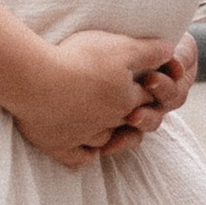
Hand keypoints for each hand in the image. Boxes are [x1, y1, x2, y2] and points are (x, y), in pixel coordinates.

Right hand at [14, 27, 183, 167]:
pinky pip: (77, 158)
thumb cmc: (79, 60)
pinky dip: (82, 154)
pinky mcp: (59, 145)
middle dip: (130, 113)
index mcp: (125, 99)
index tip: (145, 82)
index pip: (146, 97)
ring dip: (107, 134)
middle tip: (125, 102)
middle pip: (126, 121)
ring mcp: (83, 136)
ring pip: (104, 140)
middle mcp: (108, 122)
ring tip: (103, 123)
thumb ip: (149, 51)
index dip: (147, 89)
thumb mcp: (121, 47)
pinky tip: (81, 148)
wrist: (35, 80)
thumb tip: (170, 50)